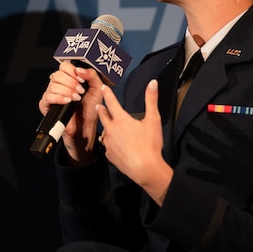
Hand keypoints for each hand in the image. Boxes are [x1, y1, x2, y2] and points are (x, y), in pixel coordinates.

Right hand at [39, 61, 104, 164]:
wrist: (86, 126)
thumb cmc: (90, 109)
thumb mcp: (97, 89)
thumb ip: (92, 75)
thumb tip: (79, 69)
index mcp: (69, 78)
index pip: (64, 66)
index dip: (72, 71)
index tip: (81, 80)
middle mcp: (59, 84)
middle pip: (58, 74)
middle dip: (71, 83)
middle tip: (80, 91)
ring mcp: (51, 94)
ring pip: (53, 85)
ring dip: (67, 91)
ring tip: (76, 99)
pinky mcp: (46, 104)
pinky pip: (48, 96)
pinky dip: (59, 98)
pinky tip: (67, 101)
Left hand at [97, 79, 172, 204]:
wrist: (144, 168)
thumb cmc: (150, 144)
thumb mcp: (153, 119)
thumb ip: (151, 100)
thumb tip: (153, 82)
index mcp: (121, 120)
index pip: (112, 103)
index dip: (108, 94)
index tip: (103, 88)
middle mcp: (112, 130)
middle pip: (103, 117)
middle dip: (101, 110)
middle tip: (99, 106)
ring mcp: (109, 143)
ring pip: (105, 132)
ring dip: (106, 127)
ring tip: (107, 126)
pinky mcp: (109, 155)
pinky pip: (108, 146)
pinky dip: (110, 142)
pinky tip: (114, 144)